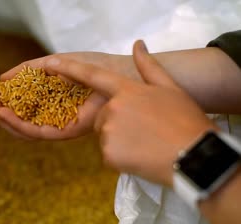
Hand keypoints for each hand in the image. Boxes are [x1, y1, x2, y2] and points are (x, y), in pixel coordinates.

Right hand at [0, 52, 136, 139]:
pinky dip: (17, 124)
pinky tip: (4, 112)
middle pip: (13, 119)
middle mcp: (46, 116)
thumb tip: (2, 78)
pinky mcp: (63, 132)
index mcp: (43, 102)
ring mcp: (54, 125)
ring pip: (20, 129)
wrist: (115, 73)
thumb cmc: (88, 67)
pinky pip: (35, 133)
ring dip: (1, 115)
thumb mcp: (51, 64)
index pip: (14, 104)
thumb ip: (28, 71)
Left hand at [44, 40, 217, 186]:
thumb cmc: (185, 121)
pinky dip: (122, 157)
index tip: (50, 62)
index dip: (70, 68)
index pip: (92, 75)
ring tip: (146, 143)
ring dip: (121, 140)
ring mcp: (108, 132)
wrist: (194, 157)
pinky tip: (142, 156)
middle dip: (118, 121)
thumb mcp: (170, 89)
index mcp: (126, 91)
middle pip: (104, 114)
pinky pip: (109, 154)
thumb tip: (138, 44)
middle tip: (145, 130)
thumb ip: (149, 66)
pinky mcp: (107, 155)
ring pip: (106, 135)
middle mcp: (112, 109)